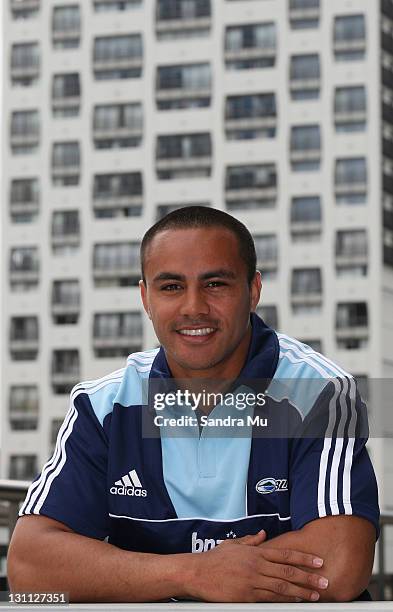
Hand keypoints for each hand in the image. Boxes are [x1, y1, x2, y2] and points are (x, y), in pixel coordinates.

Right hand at [187, 530, 328, 602]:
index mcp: (256, 552)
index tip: (318, 561)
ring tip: (315, 595)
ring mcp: (252, 581)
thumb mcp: (234, 545)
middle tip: (325, 582)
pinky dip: (284, 601)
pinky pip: (269, 599)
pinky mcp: (246, 596)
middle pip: (288, 572)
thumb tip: (264, 535)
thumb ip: (251, 540)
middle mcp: (257, 565)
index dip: (304, 558)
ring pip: (282, 587)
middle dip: (309, 577)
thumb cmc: (214, 559)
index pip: (285, 554)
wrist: (197, 573)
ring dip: (301, 592)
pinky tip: (294, 603)